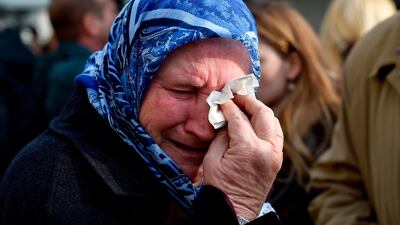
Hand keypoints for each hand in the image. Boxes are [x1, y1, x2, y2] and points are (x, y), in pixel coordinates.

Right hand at [202, 94, 282, 220]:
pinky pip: (275, 133)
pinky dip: (266, 123)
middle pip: (263, 113)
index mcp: (249, 149)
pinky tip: (255, 120)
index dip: (229, 106)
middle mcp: (267, 149)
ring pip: (273, 122)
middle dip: (249, 101)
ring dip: (260, 110)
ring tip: (246, 105)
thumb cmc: (219, 187)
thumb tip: (227, 116)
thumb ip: (222, 134)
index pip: (239, 117)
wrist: (235, 211)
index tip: (222, 99)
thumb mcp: (213, 158)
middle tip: (237, 95)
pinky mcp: (277, 159)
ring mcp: (276, 154)